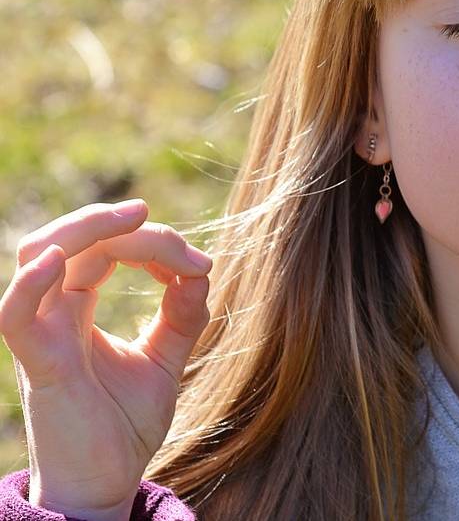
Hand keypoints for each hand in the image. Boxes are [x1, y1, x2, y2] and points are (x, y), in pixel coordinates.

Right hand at [0, 199, 212, 519]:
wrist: (106, 483)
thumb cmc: (123, 424)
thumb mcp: (164, 359)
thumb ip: (181, 316)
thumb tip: (201, 270)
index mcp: (79, 309)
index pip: (102, 250)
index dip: (150, 243)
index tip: (200, 263)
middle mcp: (55, 315)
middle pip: (68, 241)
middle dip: (112, 221)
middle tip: (151, 214)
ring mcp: (43, 336)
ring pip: (38, 257)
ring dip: (82, 229)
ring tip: (128, 219)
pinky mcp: (38, 365)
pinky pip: (16, 315)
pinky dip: (30, 284)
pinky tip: (58, 260)